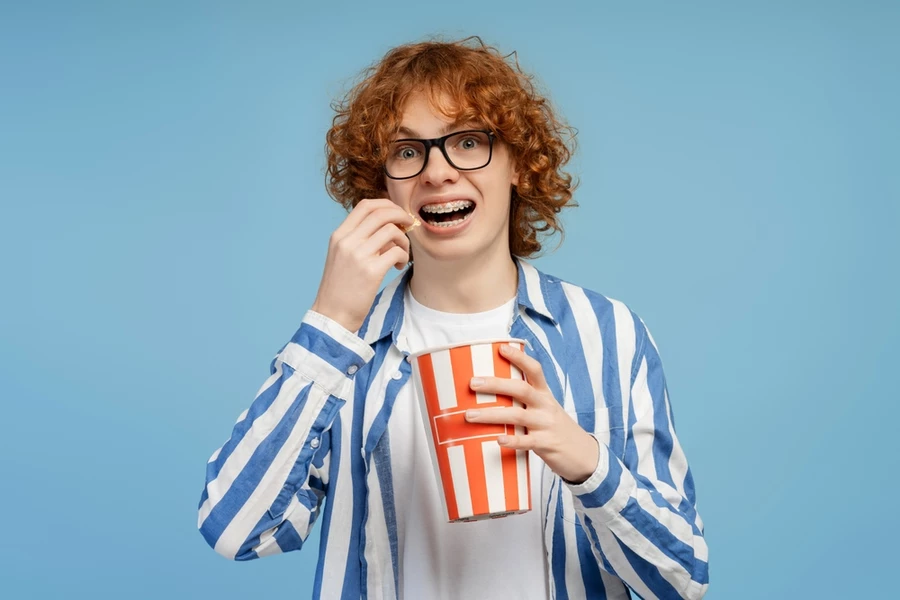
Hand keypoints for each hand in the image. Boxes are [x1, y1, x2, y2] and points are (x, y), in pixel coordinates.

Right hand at [311, 198, 414, 332]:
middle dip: (401, 216)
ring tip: (401, 254)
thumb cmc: (341, 288)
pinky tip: (398, 266)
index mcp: (339, 235)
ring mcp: (358, 255)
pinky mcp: (371, 271)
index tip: (397, 214)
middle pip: (381, 213)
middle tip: (409, 227)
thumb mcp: (342, 256)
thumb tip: (389, 227)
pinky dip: (403, 256)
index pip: (365, 205)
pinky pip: (396, 252)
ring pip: (392, 231)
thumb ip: (360, 239)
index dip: (386, 205)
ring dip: (403, 240)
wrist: (332, 315)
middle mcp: (347, 241)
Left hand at [465, 344, 599, 483]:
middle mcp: (545, 406)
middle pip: (521, 389)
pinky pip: (527, 442)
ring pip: (517, 416)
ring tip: (469, 415)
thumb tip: (490, 390)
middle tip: (473, 383)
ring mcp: (546, 425)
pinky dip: (513, 441)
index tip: (501, 347)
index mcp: (545, 395)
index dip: (519, 358)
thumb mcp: (545, 409)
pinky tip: (498, 440)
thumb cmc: (555, 429)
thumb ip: (524, 401)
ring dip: (491, 414)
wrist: (585, 455)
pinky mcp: (546, 445)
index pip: (534, 370)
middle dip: (495, 384)